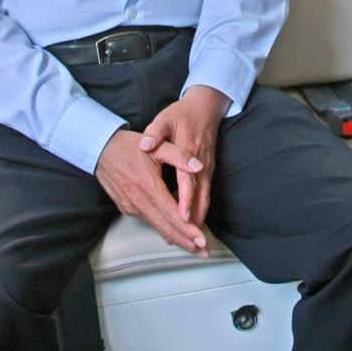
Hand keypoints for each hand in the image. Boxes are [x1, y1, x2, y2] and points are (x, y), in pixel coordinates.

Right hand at [97, 129, 207, 254]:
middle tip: (203, 252)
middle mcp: (139, 201)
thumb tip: (199, 167)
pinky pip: (149, 221)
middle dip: (186, 243)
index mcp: (149, 186)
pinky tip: (174, 231)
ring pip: (157, 228)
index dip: (189, 230)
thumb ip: (180, 156)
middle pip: (166, 229)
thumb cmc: (129, 147)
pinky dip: (163, 227)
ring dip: (176, 238)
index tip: (202, 241)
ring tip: (192, 246)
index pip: (173, 215)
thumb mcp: (158, 146)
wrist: (100, 150)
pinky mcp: (126, 208)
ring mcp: (131, 207)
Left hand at [139, 84, 228, 228]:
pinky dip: (198, 212)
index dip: (185, 201)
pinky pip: (204, 197)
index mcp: (189, 153)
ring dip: (198, 221)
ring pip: (204, 201)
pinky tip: (190, 224)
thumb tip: (145, 143)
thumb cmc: (183, 114)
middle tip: (190, 242)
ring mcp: (206, 170)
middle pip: (200, 199)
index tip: (182, 218)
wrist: (205, 108)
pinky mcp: (207, 173)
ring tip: (190, 241)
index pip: (187, 181)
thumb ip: (155, 132)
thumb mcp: (165, 119)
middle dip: (195, 222)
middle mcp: (201, 166)